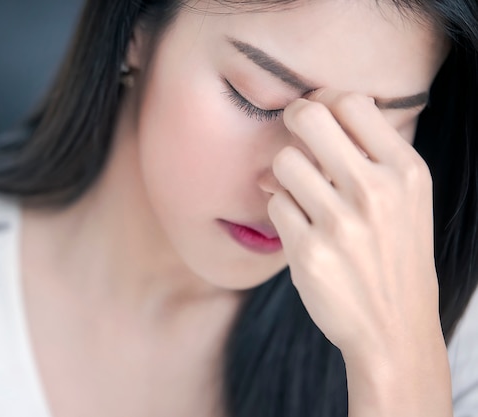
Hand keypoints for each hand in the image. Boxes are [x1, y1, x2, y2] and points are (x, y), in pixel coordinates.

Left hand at [266, 89, 451, 415]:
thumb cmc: (395, 256)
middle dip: (293, 121)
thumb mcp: (405, 200)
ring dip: (284, 175)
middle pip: (309, 117)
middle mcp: (376, 191)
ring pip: (284, 161)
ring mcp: (341, 223)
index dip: (324, 102)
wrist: (395, 328)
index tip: (316, 118)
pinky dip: (281, 210)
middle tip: (294, 138)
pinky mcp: (308, 252)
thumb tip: (305, 119)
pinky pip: (274, 203)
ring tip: (302, 195)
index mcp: (406, 171)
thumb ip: (366, 156)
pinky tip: (299, 227)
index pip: (352, 103)